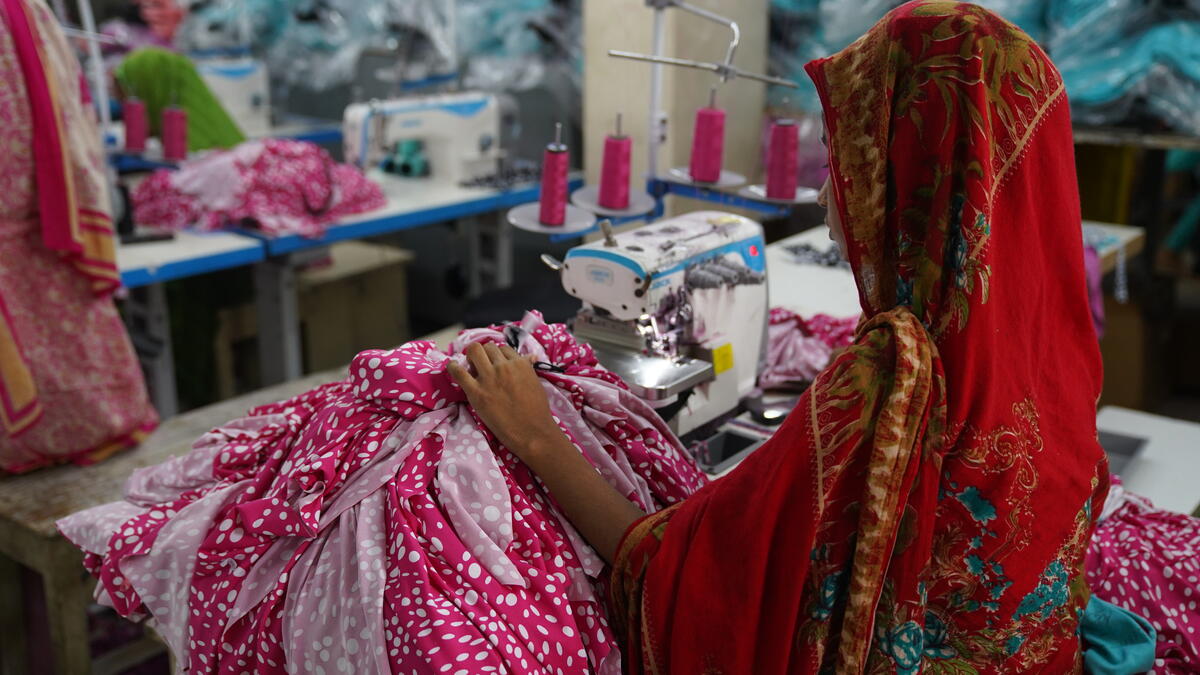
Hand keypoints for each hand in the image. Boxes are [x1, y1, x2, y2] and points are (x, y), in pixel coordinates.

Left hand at [447, 342, 563, 461]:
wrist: (531, 432)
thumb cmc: (537, 410)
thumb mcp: (535, 382)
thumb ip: (528, 368)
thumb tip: (530, 357)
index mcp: (519, 364)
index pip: (503, 349)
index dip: (498, 356)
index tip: (495, 364)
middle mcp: (503, 367)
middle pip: (488, 348)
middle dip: (485, 355)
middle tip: (482, 366)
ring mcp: (489, 378)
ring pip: (474, 351)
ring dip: (472, 357)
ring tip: (472, 368)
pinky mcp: (476, 392)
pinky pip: (458, 371)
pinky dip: (453, 367)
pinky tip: (453, 367)